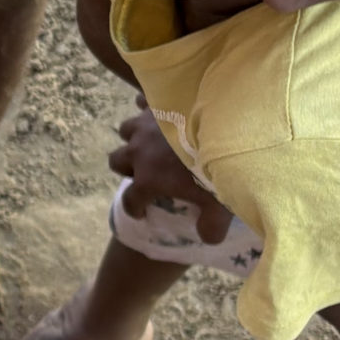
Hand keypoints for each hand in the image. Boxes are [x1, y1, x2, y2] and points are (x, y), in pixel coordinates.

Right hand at [111, 107, 230, 243]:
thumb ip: (211, 225)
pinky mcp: (157, 102)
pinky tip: (162, 109)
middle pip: (116, 160)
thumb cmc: (217, 169)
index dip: (135, 208)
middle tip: (148, 169)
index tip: (143, 210)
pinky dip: (148, 107)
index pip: (131, 200)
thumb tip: (208, 237)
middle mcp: (139, 152)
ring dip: (136, 136)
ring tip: (155, 138)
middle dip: (128, 166)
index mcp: (149, 180)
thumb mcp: (219, 206)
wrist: (223, 125)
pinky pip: (142, 102)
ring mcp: (145, 124)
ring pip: (126, 130)